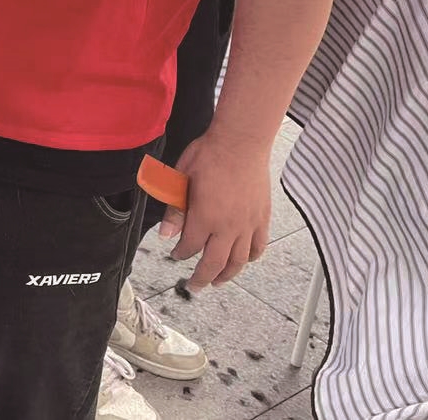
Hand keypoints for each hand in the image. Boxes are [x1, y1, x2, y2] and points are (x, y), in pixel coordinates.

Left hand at [160, 131, 270, 287]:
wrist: (241, 142)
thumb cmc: (209, 154)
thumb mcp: (181, 178)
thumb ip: (174, 210)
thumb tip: (165, 235)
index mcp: (205, 216)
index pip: (190, 246)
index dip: (180, 254)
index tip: (175, 255)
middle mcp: (228, 226)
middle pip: (214, 263)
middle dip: (201, 278)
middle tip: (193, 285)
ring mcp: (248, 224)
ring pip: (238, 261)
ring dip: (226, 275)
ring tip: (217, 281)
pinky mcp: (262, 218)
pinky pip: (258, 247)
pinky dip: (250, 258)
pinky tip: (243, 261)